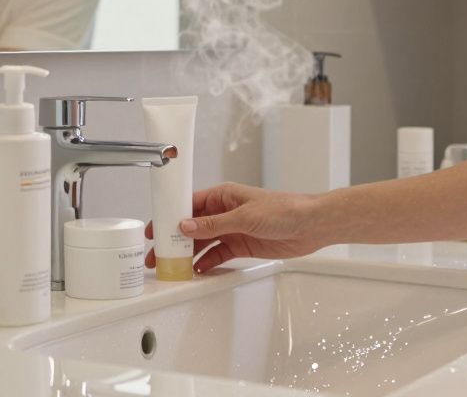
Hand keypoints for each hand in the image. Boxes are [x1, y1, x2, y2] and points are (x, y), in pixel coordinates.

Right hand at [143, 182, 327, 273]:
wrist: (312, 225)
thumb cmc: (285, 210)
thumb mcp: (245, 216)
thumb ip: (214, 224)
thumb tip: (186, 226)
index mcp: (224, 196)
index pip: (189, 205)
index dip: (170, 216)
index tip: (155, 228)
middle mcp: (225, 212)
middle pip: (192, 226)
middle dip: (174, 239)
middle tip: (157, 254)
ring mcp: (232, 229)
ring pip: (202, 242)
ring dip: (187, 254)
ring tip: (172, 267)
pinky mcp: (241, 245)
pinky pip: (217, 255)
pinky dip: (206, 263)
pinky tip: (196, 270)